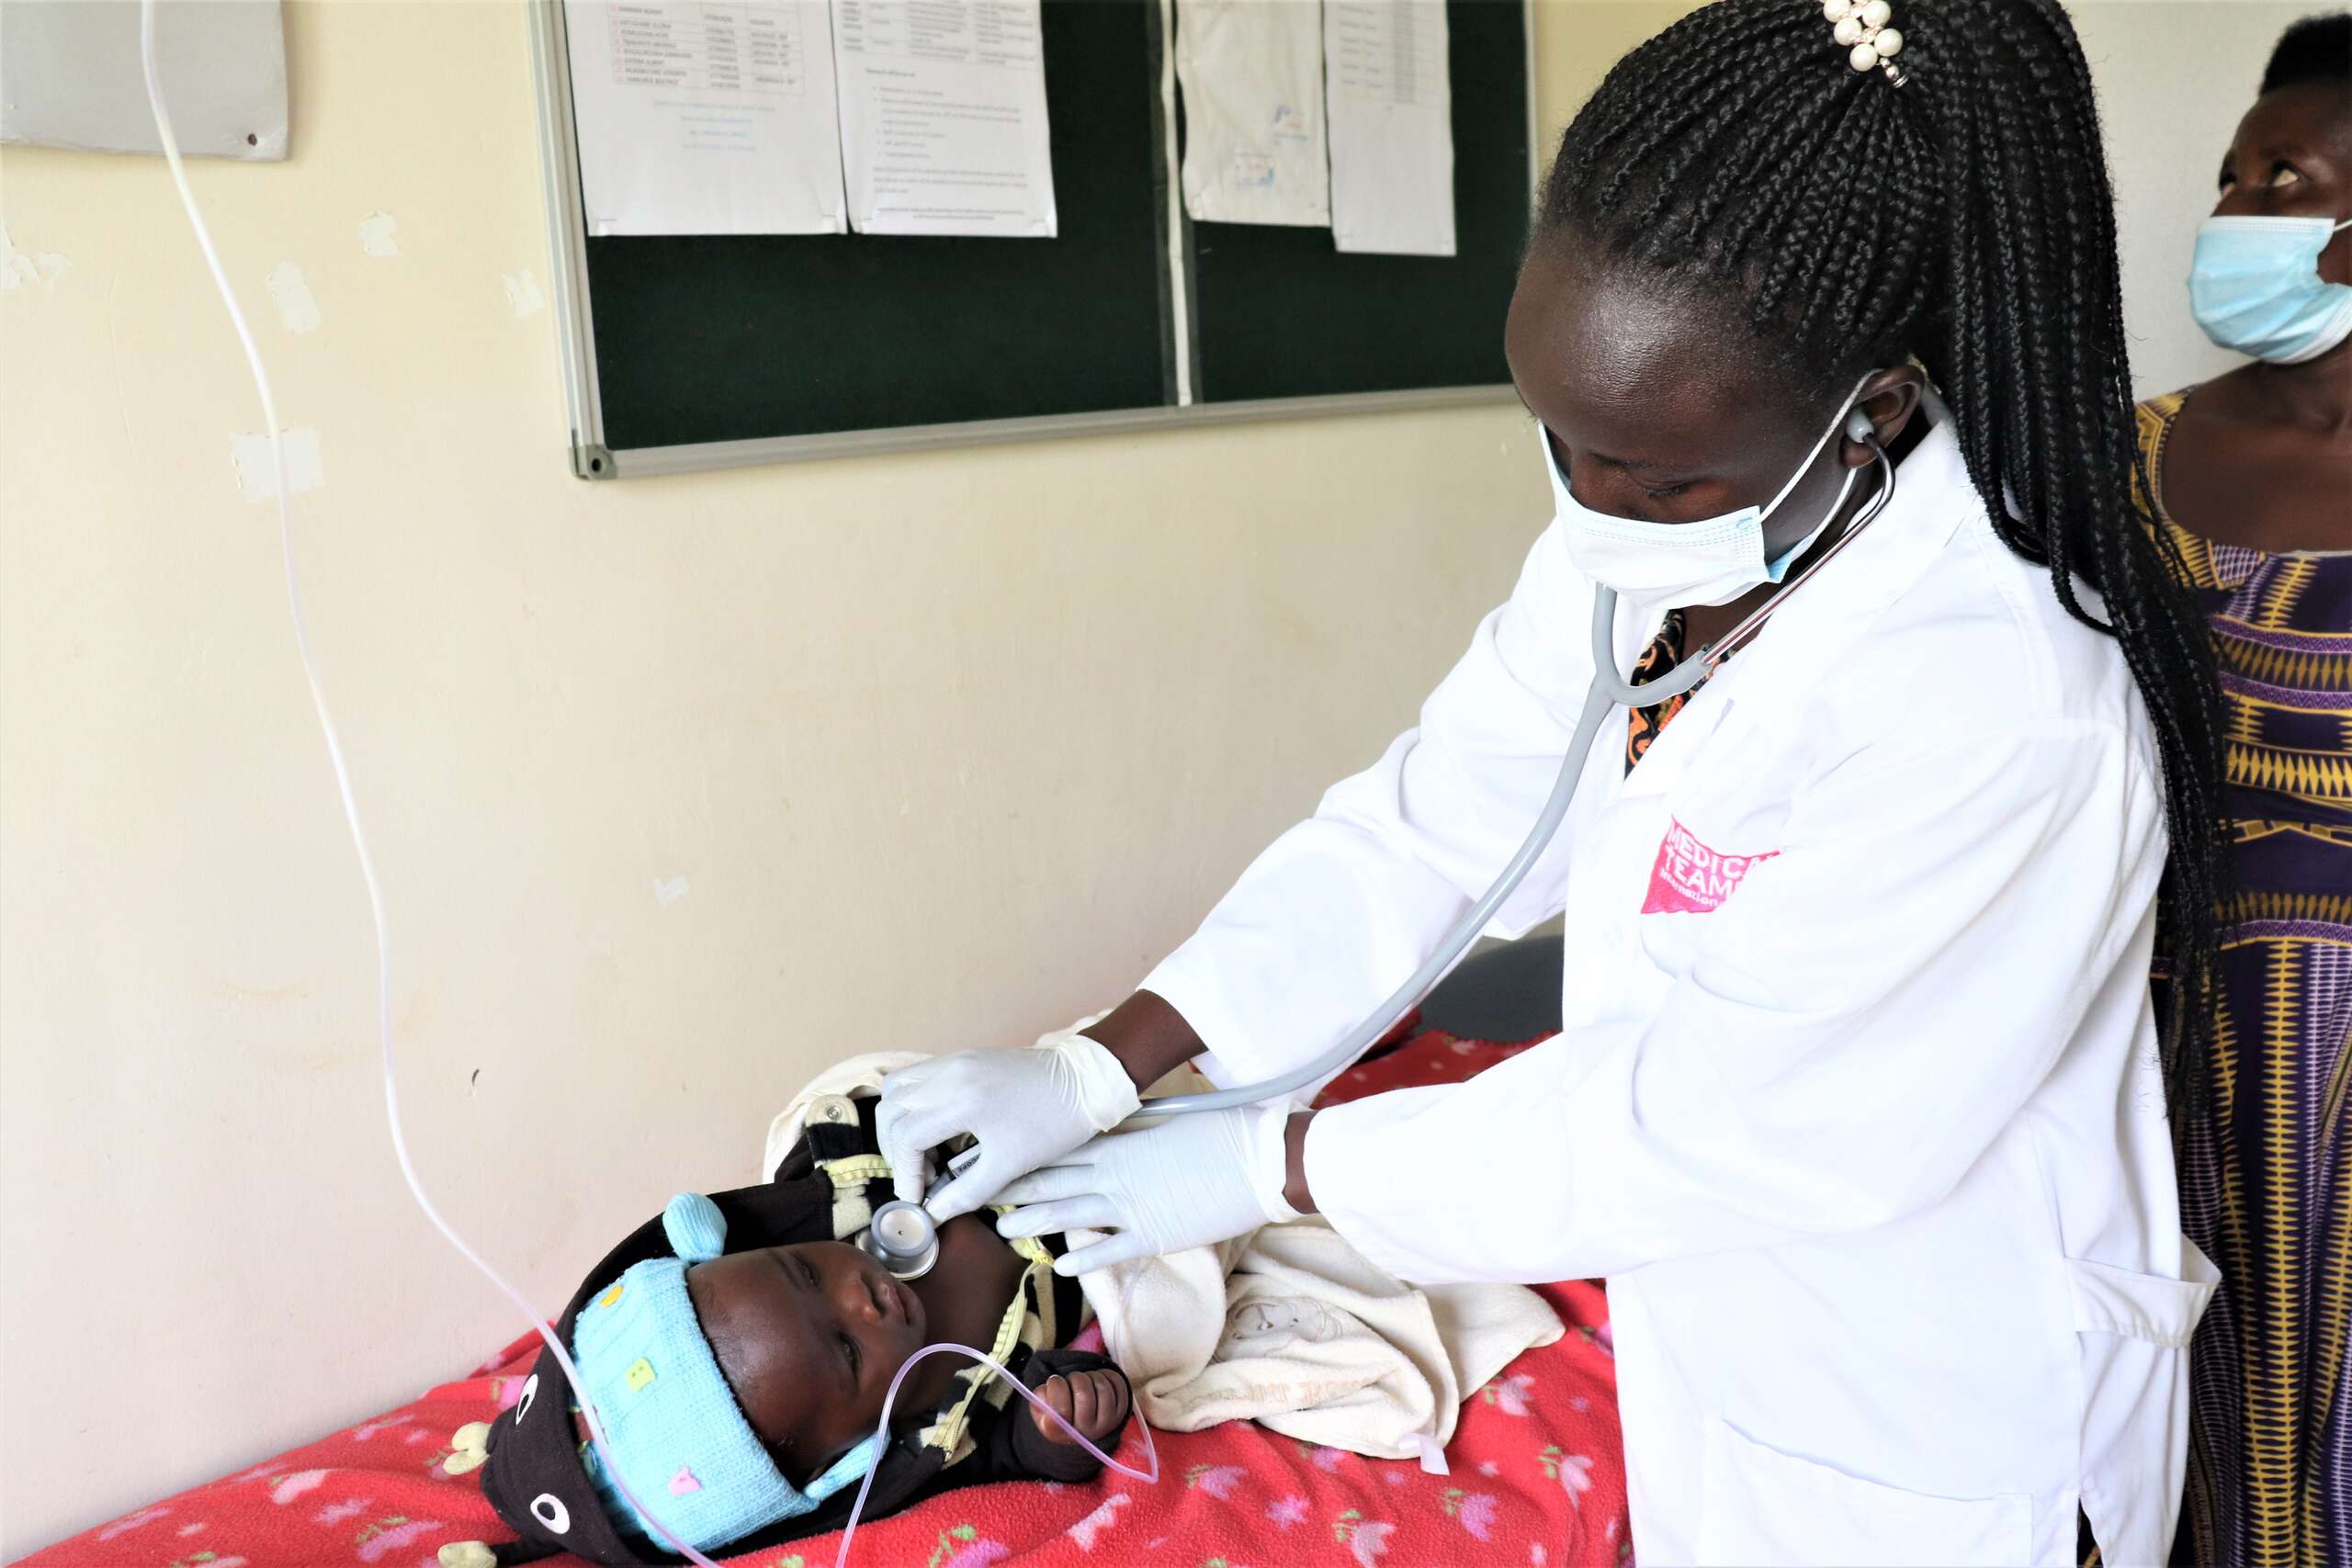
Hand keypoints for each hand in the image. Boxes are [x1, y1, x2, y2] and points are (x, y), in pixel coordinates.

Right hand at [875, 1032, 1141, 1221]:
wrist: (1088, 1081)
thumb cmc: (1056, 1123)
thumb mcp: (1011, 1165)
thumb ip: (967, 1192)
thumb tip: (934, 1214)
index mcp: (962, 1100)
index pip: (906, 1136)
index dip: (904, 1173)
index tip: (918, 1197)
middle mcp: (950, 1073)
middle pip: (890, 1110)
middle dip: (895, 1149)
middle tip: (921, 1176)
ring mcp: (955, 1060)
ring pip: (897, 1088)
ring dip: (899, 1123)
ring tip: (925, 1153)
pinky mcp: (963, 1056)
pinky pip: (918, 1077)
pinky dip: (913, 1104)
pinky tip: (938, 1130)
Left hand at [995, 1105, 1297, 1275]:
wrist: (1259, 1159)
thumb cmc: (1221, 1132)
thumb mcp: (1170, 1122)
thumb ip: (1134, 1131)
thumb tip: (1111, 1130)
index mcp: (1120, 1142)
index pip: (1057, 1149)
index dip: (1021, 1153)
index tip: (989, 1154)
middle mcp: (1116, 1173)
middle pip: (1051, 1180)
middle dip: (1010, 1188)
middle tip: (974, 1193)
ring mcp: (1132, 1205)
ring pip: (1067, 1214)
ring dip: (1031, 1221)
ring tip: (1000, 1228)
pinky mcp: (1154, 1233)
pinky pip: (1109, 1248)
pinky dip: (1083, 1257)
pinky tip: (1060, 1265)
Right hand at [1031, 1368, 1130, 1446]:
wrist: (1080, 1428)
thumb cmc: (1057, 1415)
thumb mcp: (1040, 1409)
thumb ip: (1039, 1398)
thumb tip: (1049, 1387)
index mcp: (1063, 1433)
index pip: (1060, 1409)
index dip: (1056, 1387)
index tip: (1054, 1382)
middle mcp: (1087, 1432)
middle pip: (1084, 1392)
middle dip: (1074, 1377)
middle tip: (1070, 1381)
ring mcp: (1108, 1423)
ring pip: (1101, 1385)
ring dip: (1090, 1375)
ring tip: (1083, 1383)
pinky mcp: (1122, 1411)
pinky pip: (1116, 1381)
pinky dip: (1105, 1374)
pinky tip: (1096, 1383)